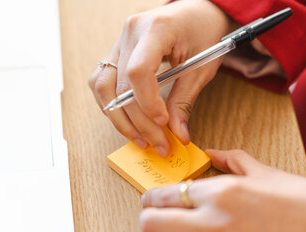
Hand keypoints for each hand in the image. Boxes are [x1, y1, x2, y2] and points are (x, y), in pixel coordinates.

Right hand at [88, 0, 233, 156]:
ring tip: (140, 139)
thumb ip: (185, 101)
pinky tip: (128, 122)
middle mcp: (130, 32)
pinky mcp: (115, 52)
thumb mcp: (201, 68)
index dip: (148, 103)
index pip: (139, 71)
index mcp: (156, 29)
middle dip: (139, 122)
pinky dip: (112, 106)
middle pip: (121, 85)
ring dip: (118, 118)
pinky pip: (102, 82)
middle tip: (158, 143)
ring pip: (102, 86)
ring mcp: (118, 41)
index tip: (163, 123)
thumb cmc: (203, 33)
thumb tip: (177, 135)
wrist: (197, 12)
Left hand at [140, 150, 305, 231]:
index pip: (162, 195)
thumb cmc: (300, 198)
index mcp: (219, 192)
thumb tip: (208, 153)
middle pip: (151, 225)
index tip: (152, 200)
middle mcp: (213, 222)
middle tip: (158, 221)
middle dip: (149, 222)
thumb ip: (229, 159)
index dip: (151, 197)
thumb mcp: (262, 170)